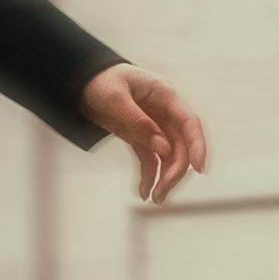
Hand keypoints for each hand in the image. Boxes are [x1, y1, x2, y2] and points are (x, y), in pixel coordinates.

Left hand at [80, 62, 207, 202]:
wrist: (80, 82)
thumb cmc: (100, 81)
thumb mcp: (115, 98)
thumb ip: (139, 122)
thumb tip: (163, 147)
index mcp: (164, 95)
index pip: (189, 122)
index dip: (197, 145)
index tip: (198, 168)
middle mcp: (164, 112)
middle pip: (180, 145)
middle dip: (175, 170)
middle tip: (163, 192)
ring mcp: (154, 126)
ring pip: (168, 156)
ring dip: (164, 178)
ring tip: (155, 198)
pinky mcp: (141, 137)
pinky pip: (150, 159)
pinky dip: (149, 175)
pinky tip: (143, 192)